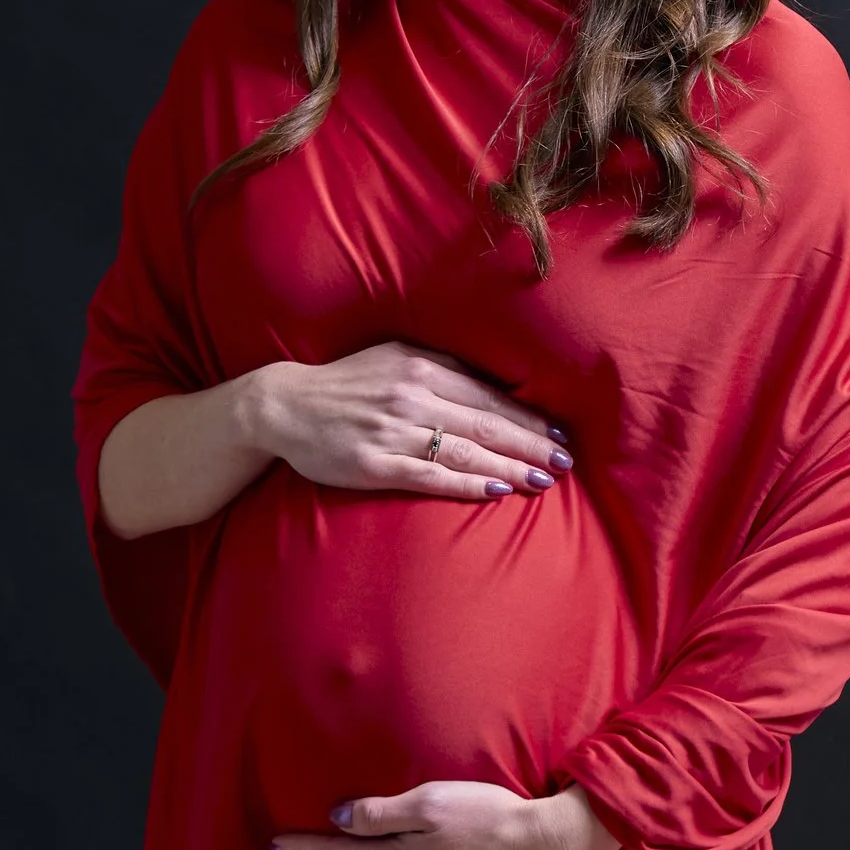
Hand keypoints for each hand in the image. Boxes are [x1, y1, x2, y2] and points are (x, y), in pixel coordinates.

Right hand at [254, 346, 568, 500]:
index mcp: (420, 366)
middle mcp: (412, 395)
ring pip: (465, 451)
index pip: (488, 395)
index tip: (558, 434)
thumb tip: (495, 386)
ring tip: (543, 481)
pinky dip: (467, 484)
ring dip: (509, 467)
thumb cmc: (347, 384)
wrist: (284, 405)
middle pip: (486, 422)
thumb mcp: (393, 357)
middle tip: (565, 462)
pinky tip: (496, 491)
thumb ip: (441, 368)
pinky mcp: (375, 463)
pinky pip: (431, 476)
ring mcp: (393, 430)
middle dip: (531, 444)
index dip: (527, 417)